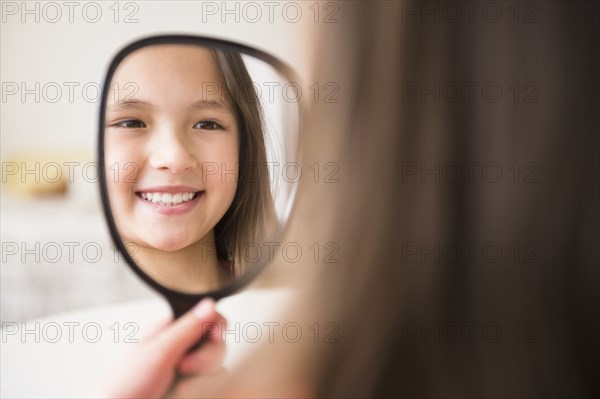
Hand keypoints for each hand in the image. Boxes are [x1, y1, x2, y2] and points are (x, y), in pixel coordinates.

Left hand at [94, 298, 226, 398]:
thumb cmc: (125, 386)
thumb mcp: (158, 353)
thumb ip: (187, 328)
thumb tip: (209, 302)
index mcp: (171, 329)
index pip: (208, 317)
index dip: (216, 326)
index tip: (214, 338)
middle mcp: (181, 346)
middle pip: (216, 344)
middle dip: (205, 359)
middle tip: (183, 368)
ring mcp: (186, 369)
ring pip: (216, 367)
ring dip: (200, 380)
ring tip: (178, 389)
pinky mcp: (189, 387)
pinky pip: (211, 385)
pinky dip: (200, 390)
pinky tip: (181, 394)